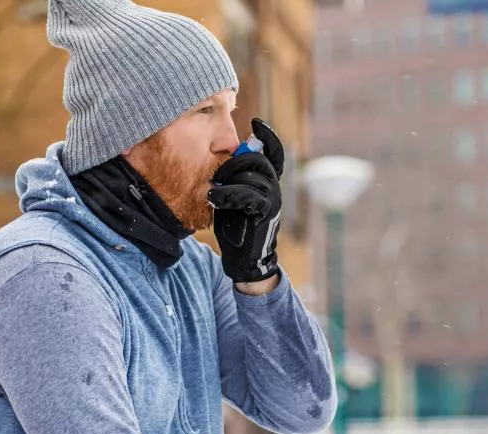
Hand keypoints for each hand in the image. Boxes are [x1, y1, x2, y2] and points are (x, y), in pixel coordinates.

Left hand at [209, 118, 285, 282]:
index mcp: (268, 181)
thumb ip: (232, 178)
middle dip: (232, 164)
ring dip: (226, 180)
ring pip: (249, 175)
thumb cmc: (236, 225)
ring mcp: (273, 197)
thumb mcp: (233, 196)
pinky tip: (213, 198)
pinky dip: (227, 194)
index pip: (274, 152)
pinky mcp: (267, 209)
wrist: (244, 257)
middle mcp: (274, 186)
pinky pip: (246, 193)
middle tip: (215, 176)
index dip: (268, 136)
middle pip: (256, 159)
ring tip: (212, 190)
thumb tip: (220, 158)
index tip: (255, 122)